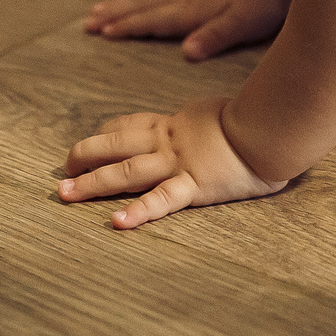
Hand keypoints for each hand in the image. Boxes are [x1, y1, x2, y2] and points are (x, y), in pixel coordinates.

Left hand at [57, 99, 285, 228]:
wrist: (273, 124)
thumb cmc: (260, 117)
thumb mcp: (224, 112)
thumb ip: (209, 122)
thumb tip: (212, 126)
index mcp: (177, 122)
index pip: (132, 124)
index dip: (107, 132)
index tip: (91, 139)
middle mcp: (170, 140)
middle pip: (117, 145)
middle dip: (86, 156)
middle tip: (62, 169)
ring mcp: (179, 163)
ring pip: (126, 171)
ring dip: (93, 183)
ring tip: (66, 194)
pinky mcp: (194, 185)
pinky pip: (161, 200)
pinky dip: (138, 212)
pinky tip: (116, 223)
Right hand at [83, 0, 290, 60]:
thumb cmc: (261, 0)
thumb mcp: (243, 23)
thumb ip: (215, 37)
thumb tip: (186, 53)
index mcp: (191, 11)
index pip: (153, 21)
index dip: (127, 27)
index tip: (101, 32)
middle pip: (142, 6)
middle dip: (114, 15)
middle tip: (87, 22)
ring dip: (124, 3)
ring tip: (100, 8)